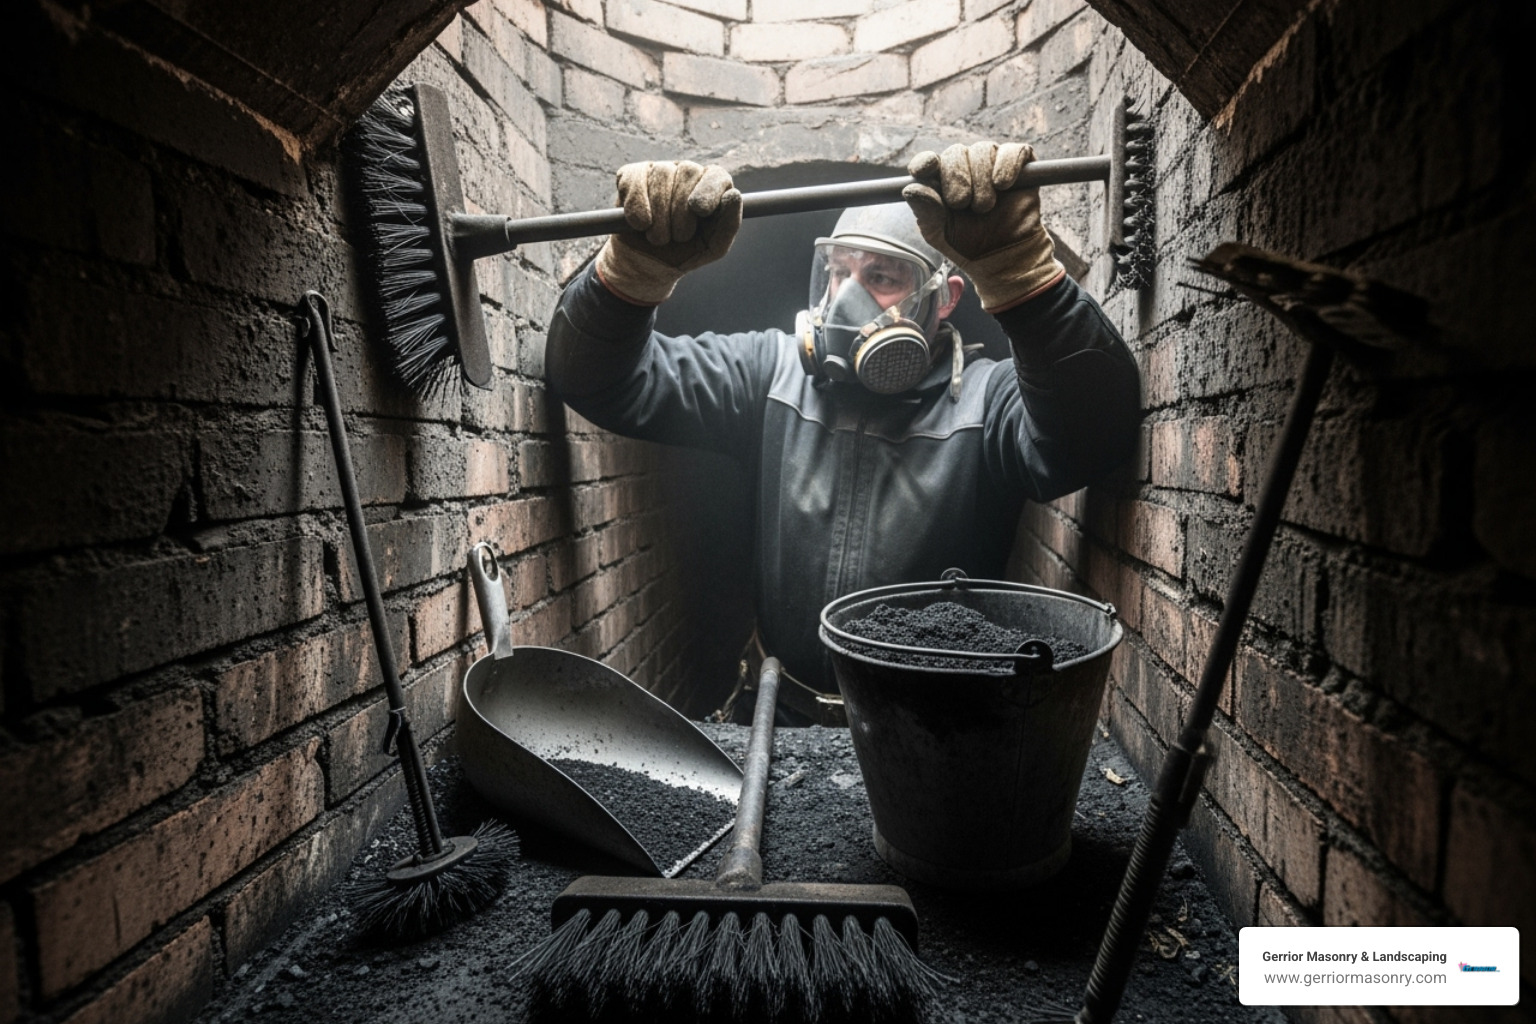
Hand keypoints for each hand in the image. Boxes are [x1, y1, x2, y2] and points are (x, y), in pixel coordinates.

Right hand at [594, 161, 742, 304]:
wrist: (648, 265)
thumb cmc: (686, 252)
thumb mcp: (712, 247)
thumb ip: (729, 224)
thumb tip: (733, 194)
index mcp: (712, 187)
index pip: (717, 175)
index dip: (709, 189)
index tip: (700, 209)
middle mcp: (688, 173)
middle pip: (688, 172)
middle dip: (681, 213)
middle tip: (678, 238)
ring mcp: (659, 170)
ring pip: (661, 176)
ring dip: (659, 217)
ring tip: (659, 238)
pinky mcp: (631, 175)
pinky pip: (634, 180)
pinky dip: (637, 206)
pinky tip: (640, 225)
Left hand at [902, 141, 1064, 310]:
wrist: (1003, 258)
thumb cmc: (968, 244)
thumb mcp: (940, 233)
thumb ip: (925, 211)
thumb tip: (910, 188)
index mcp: (941, 181)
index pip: (929, 162)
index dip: (924, 162)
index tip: (923, 170)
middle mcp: (965, 168)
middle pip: (955, 152)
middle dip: (956, 177)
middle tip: (961, 204)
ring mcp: (992, 164)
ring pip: (983, 150)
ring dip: (981, 179)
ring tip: (985, 206)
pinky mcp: (1020, 166)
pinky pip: (1014, 151)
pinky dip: (1007, 165)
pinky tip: (1002, 185)